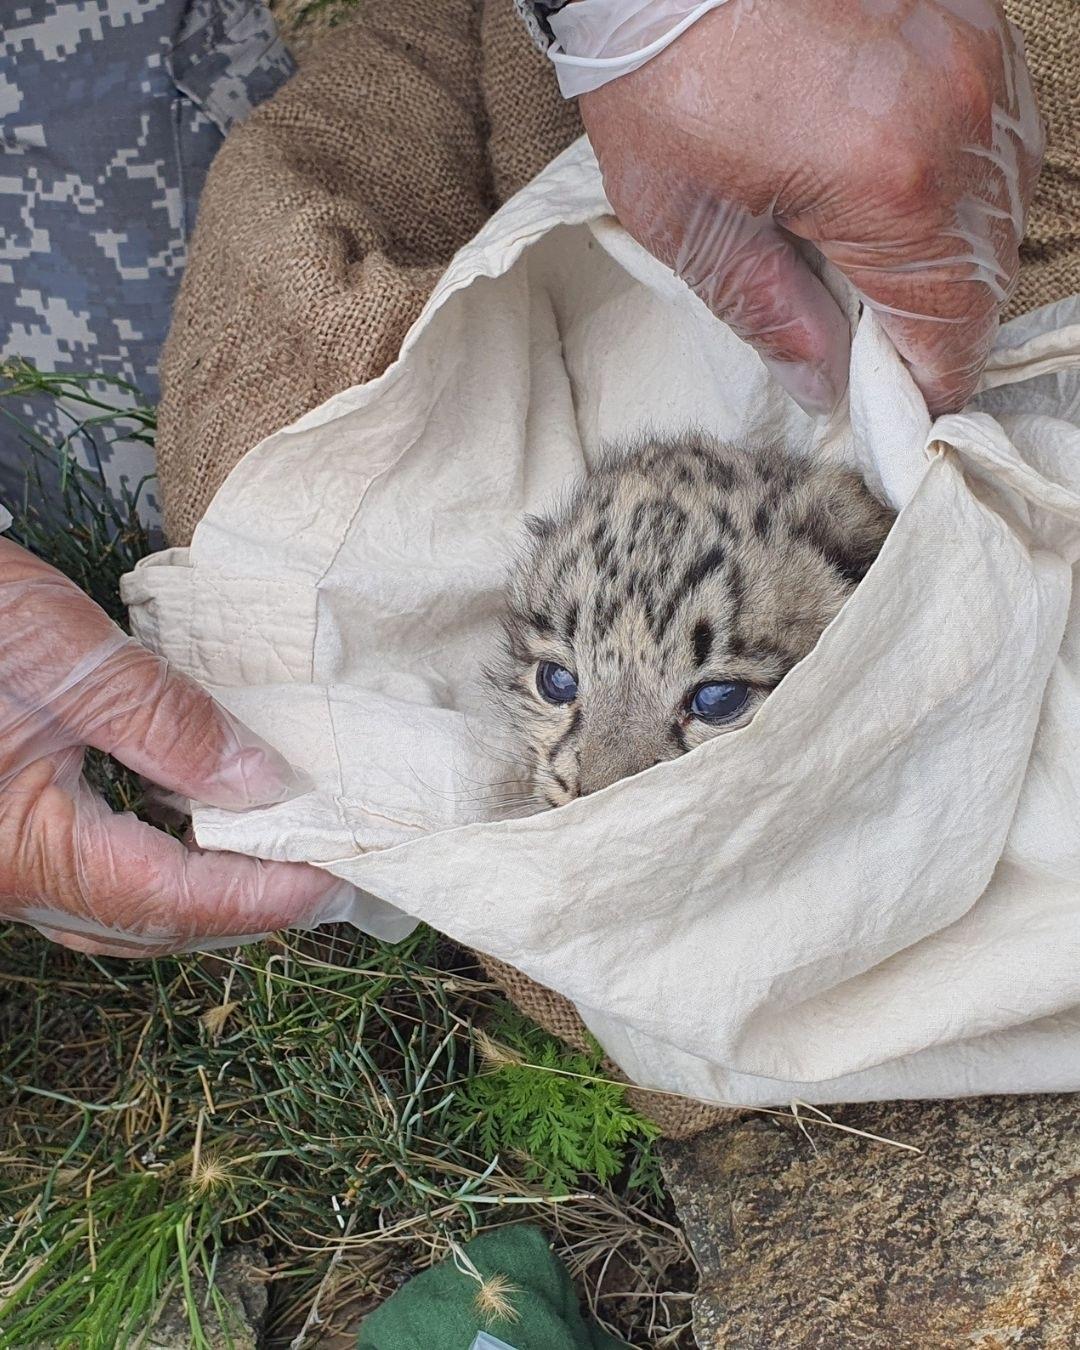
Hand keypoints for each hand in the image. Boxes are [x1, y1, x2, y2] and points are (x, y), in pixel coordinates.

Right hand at [0, 537, 350, 957]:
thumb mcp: (62, 657)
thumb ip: (166, 725)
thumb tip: (267, 786)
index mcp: (25, 852)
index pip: (177, 898)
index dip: (268, 896)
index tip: (343, 881)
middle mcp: (8, 884)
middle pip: (153, 922)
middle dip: (246, 907)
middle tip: (329, 877)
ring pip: (121, 909)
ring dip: (207, 892)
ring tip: (281, 857)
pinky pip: (93, 876)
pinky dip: (159, 863)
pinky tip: (197, 827)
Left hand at [578, 0, 1043, 414]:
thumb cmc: (664, 77)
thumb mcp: (693, 222)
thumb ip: (769, 315)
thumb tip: (822, 384)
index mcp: (893, 187)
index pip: (952, 323)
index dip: (930, 380)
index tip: (900, 403)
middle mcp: (959, 121)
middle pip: (989, 266)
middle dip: (940, 318)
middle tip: (877, 340)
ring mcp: (976, 60)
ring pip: (1006, 198)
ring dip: (957, 247)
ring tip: (883, 265)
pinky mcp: (971, 20)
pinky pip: (999, 128)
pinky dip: (962, 175)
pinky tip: (904, 187)